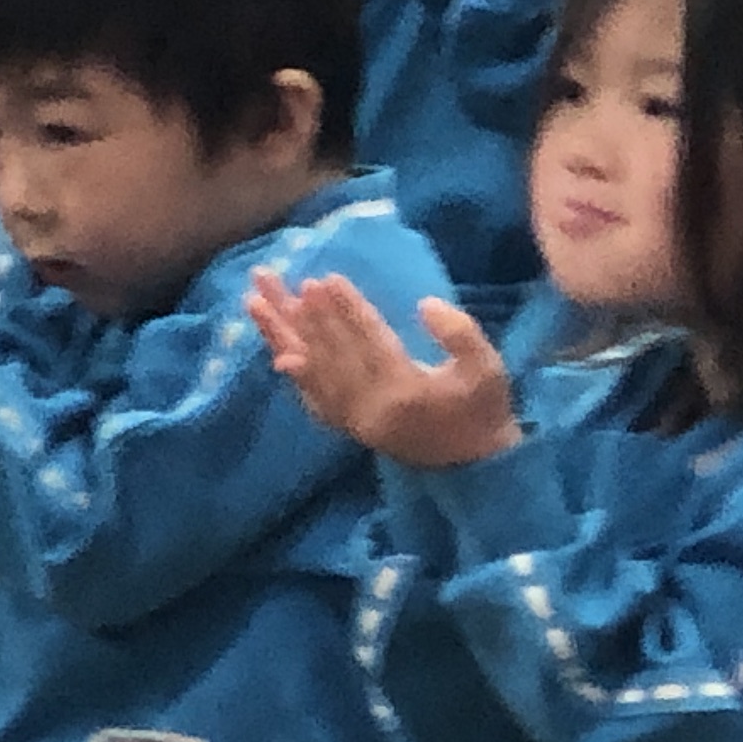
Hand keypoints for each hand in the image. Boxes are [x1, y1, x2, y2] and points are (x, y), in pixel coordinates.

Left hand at [246, 270, 518, 467]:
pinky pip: (312, 396)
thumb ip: (460, 334)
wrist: (473, 464)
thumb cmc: (482, 408)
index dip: (346, 310)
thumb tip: (425, 305)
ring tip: (254, 301)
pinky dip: (293, 372)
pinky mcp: (348, 427)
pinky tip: (274, 349)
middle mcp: (370, 407)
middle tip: (272, 277)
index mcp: (405, 390)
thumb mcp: (488, 368)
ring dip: (280, 335)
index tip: (324, 279)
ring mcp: (354, 420)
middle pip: (327, 352)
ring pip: (311, 371)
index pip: (368, 342)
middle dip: (300, 312)